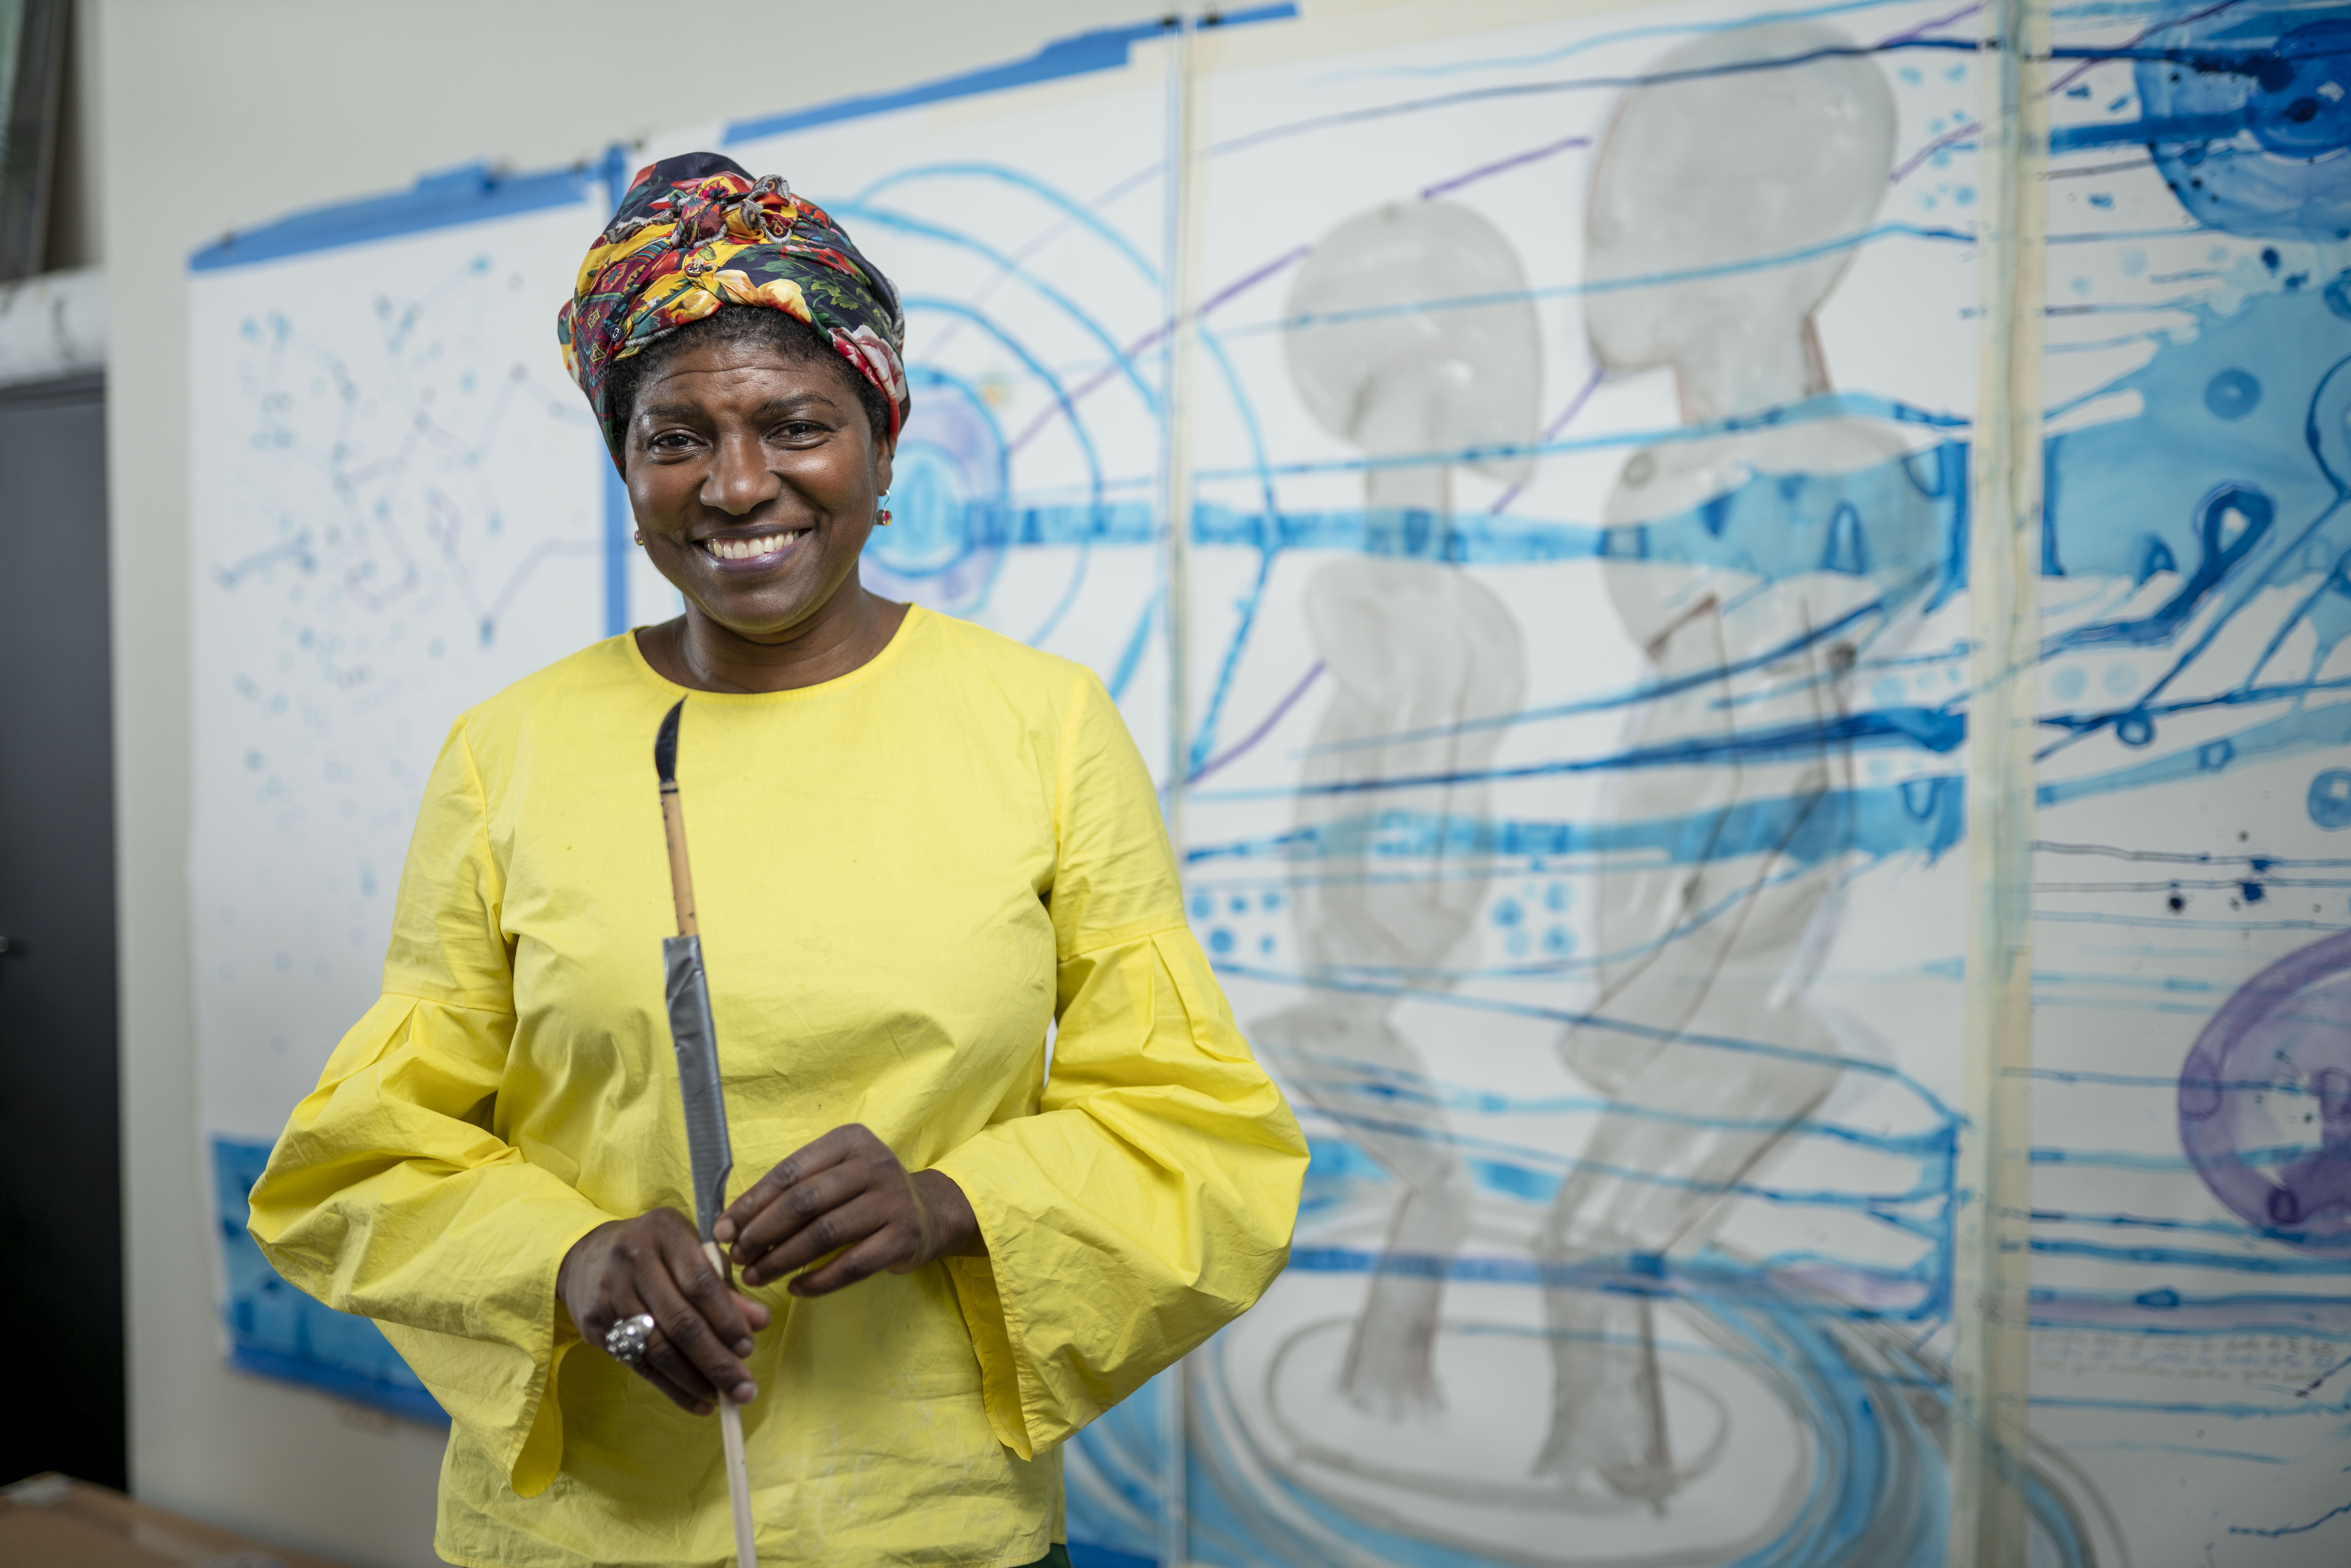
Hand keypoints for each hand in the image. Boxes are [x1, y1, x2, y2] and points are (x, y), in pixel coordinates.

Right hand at [558, 1209, 771, 1414]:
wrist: (587, 1256)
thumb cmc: (657, 1252)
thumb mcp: (691, 1253)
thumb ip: (725, 1287)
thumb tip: (760, 1323)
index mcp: (665, 1232)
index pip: (700, 1281)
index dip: (727, 1318)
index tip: (749, 1347)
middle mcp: (634, 1260)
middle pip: (680, 1320)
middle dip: (716, 1360)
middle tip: (745, 1388)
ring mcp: (611, 1294)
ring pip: (658, 1348)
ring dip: (695, 1380)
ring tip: (724, 1398)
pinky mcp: (597, 1325)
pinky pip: (639, 1365)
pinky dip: (672, 1388)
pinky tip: (698, 1402)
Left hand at [715, 1124, 982, 1297]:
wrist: (928, 1213)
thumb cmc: (864, 1194)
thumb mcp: (834, 1175)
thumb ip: (791, 1191)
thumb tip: (732, 1223)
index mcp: (849, 1141)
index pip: (790, 1171)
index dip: (752, 1202)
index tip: (724, 1229)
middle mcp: (874, 1165)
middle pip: (805, 1201)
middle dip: (763, 1232)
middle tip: (737, 1256)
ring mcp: (892, 1201)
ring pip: (825, 1233)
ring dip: (783, 1259)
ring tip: (756, 1276)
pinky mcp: (903, 1237)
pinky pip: (852, 1264)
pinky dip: (818, 1280)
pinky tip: (794, 1288)